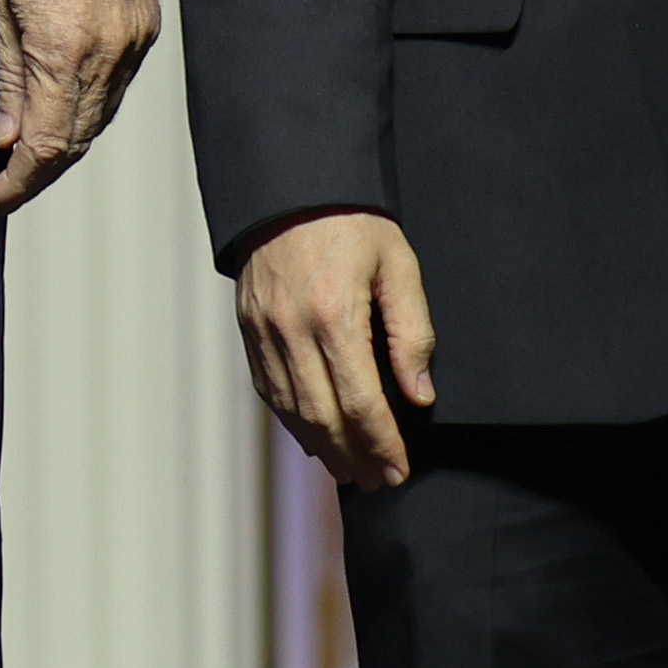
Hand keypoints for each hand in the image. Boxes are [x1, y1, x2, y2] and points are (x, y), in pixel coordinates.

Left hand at [0, 0, 160, 209]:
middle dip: (42, 170)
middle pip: (79, 140)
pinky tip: (62, 109)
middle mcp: (109, 53)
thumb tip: (4, 137)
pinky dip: (90, 107)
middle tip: (6, 184)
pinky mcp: (146, 26)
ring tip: (28, 154)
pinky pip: (119, 85)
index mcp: (65, 49)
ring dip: (67, 142)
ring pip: (102, 116)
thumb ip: (5, 76)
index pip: (48, 144)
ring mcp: (134, 41)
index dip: (21, 180)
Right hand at [236, 209, 437, 489]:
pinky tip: (314, 437)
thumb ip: (412, 332)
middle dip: (354, 457)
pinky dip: (292, 421)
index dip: (382, 443)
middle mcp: (291, 330)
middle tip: (380, 482)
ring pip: (291, 410)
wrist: (289, 186)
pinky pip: (268, 389)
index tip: (400, 470)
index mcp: (334, 314)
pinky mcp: (248, 328)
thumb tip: (419, 395)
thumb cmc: (352, 221)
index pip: (360, 402)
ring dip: (322, 448)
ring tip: (351, 471)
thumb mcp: (398, 266)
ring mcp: (263, 331)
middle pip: (323, 417)